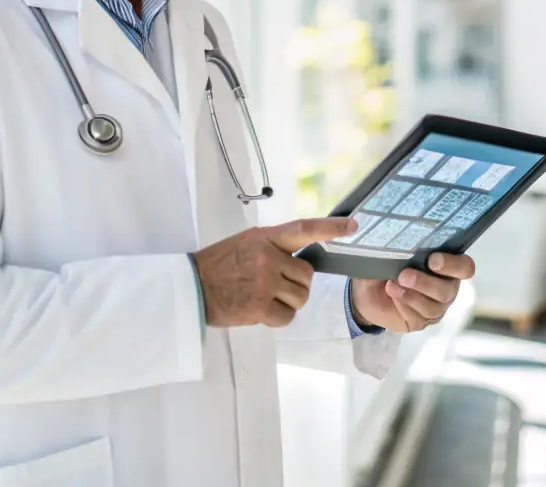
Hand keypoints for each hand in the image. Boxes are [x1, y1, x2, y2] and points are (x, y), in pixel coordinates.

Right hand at [192, 217, 355, 328]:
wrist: (192, 287)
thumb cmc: (219, 265)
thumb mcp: (246, 243)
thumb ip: (273, 247)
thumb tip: (301, 260)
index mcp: (265, 238)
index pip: (304, 229)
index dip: (330, 228)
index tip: (353, 227)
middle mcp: (268, 258)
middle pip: (307, 275)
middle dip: (296, 283)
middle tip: (274, 284)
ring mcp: (264, 283)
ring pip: (300, 297)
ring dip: (288, 301)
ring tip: (264, 297)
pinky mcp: (260, 307)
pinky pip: (287, 316)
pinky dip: (277, 317)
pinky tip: (260, 310)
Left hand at [350, 253, 474, 332]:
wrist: (369, 289)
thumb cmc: (388, 264)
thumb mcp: (394, 251)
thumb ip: (403, 244)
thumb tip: (395, 237)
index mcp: (447, 266)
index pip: (465, 267)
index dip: (453, 265)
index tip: (432, 260)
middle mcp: (446, 287)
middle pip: (448, 290)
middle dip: (425, 282)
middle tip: (404, 274)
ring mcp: (435, 307)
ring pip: (433, 307)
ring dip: (411, 295)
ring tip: (392, 284)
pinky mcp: (421, 321)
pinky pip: (418, 318)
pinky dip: (403, 304)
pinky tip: (392, 293)